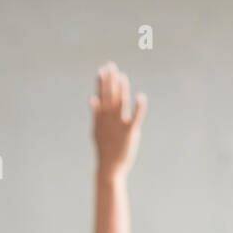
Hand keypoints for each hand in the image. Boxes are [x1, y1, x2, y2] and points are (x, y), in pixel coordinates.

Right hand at [90, 61, 146, 179]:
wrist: (110, 167)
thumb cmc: (104, 149)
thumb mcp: (97, 130)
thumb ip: (96, 114)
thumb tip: (92, 98)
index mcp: (102, 118)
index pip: (101, 96)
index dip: (101, 82)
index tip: (102, 69)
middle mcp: (109, 119)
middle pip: (109, 96)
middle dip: (110, 80)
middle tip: (111, 66)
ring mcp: (118, 125)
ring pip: (120, 103)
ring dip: (121, 89)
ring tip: (122, 76)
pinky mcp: (129, 132)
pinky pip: (135, 117)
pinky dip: (138, 107)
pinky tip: (141, 97)